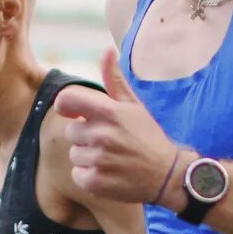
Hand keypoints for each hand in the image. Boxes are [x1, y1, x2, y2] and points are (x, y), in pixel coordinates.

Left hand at [51, 49, 183, 207]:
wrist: (167, 176)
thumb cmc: (148, 137)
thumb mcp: (134, 106)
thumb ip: (115, 80)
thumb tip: (107, 51)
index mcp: (109, 112)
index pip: (65, 100)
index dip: (67, 107)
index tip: (78, 115)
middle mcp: (102, 135)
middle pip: (71, 132)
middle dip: (85, 137)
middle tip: (110, 142)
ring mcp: (99, 160)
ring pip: (75, 155)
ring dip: (88, 158)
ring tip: (112, 159)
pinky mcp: (96, 182)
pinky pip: (78, 175)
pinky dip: (90, 177)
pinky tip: (109, 173)